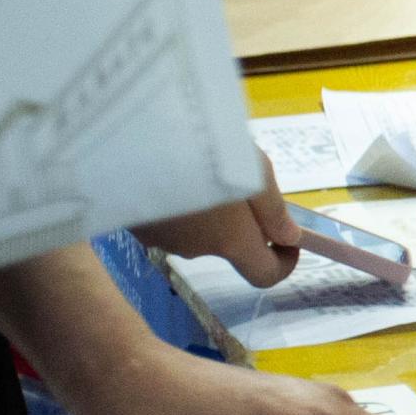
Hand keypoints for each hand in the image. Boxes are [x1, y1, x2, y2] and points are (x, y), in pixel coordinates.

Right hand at [135, 155, 302, 288]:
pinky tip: (168, 169)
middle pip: (228, 245)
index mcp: (230, 241)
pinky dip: (175, 204)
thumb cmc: (201, 149)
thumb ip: (273, 210)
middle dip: (240, 222)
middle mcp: (195, 249)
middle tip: (235, 176)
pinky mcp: (133, 224)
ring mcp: (160, 239)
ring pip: (195, 231)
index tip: (286, 239)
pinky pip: (165, 220)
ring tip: (196, 166)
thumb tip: (288, 238)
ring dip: (205, 210)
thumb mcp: (253, 170)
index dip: (282, 263)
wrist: (127, 139)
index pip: (264, 275)